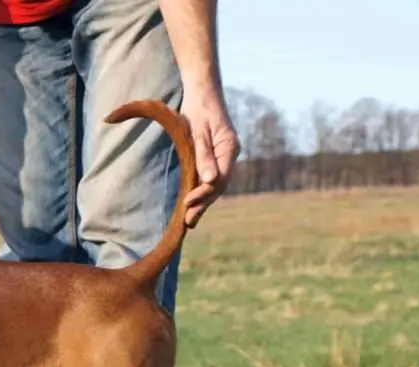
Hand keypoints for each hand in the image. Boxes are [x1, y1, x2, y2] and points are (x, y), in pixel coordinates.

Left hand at [180, 90, 238, 226]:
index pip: (220, 179)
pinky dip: (203, 191)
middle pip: (219, 186)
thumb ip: (204, 156)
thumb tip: (209, 181)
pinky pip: (212, 178)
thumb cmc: (198, 109)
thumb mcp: (198, 132)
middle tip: (188, 222)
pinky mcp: (217, 156)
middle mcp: (231, 154)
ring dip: (203, 201)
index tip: (188, 204)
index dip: (204, 194)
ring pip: (216, 184)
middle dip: (204, 204)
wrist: (202, 92)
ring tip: (190, 219)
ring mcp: (225, 156)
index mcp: (229, 148)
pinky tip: (194, 202)